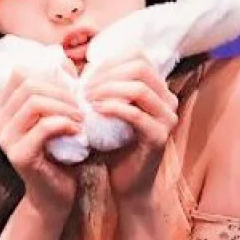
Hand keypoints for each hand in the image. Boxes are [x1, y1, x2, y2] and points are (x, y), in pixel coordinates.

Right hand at [0, 59, 82, 217]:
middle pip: (29, 84)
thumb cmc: (61, 149)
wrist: (58, 193)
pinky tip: (77, 130)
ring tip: (81, 117)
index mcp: (3, 106)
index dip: (50, 73)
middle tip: (81, 105)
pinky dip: (65, 123)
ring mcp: (5, 139)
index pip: (21, 71)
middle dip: (62, 90)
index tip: (72, 87)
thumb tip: (63, 59)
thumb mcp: (59, 111)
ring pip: (35, 101)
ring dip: (65, 106)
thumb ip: (58, 86)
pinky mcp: (18, 155)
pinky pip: (44, 126)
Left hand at [82, 51, 178, 202]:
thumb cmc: (113, 144)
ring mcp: (167, 119)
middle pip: (140, 67)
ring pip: (139, 88)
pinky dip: (113, 108)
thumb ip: (101, 84)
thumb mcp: (108, 107)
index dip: (110, 60)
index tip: (87, 74)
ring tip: (87, 98)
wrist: (126, 184)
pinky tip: (96, 110)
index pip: (138, 56)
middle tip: (84, 87)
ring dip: (108, 89)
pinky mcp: (159, 138)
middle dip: (106, 74)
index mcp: (158, 88)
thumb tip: (71, 61)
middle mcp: (168, 100)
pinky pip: (135, 115)